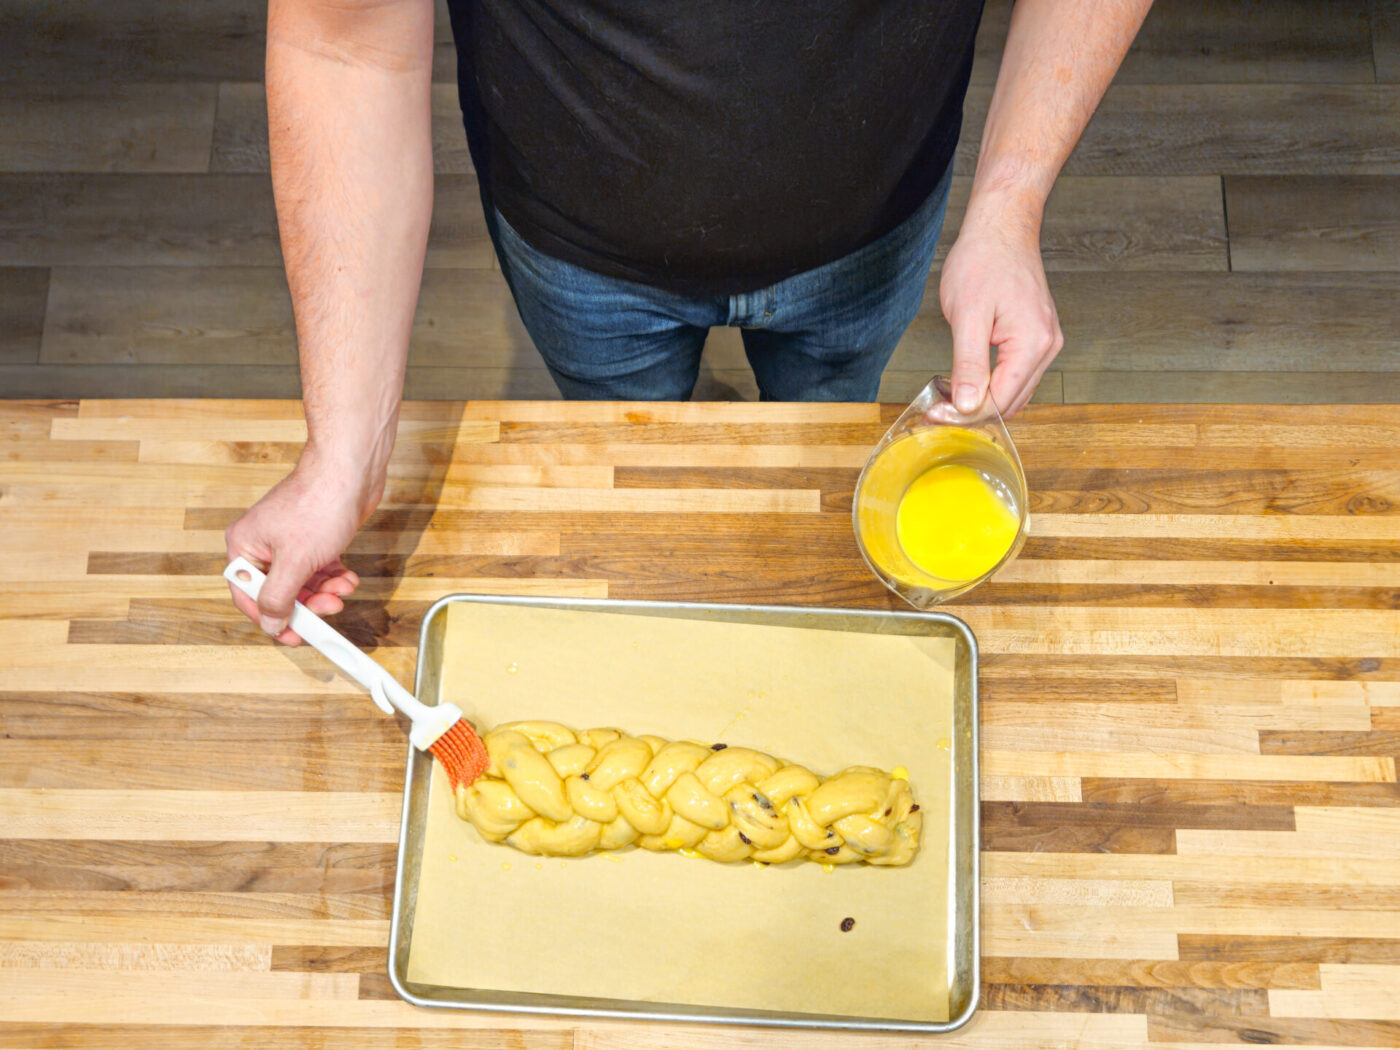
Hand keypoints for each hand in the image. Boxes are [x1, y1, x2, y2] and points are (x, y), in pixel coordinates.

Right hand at [224, 452, 379, 644]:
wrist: (352, 469)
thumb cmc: (319, 503)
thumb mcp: (296, 561)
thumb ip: (279, 597)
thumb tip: (270, 623)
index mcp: (245, 546)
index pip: (249, 596)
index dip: (271, 619)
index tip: (294, 636)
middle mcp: (264, 544)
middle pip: (280, 591)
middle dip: (307, 604)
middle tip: (329, 610)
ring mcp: (291, 541)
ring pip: (304, 583)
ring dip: (325, 593)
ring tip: (342, 590)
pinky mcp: (315, 538)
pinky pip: (320, 570)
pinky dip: (334, 578)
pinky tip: (347, 578)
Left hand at [937, 206, 1063, 417]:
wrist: (1001, 226)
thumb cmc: (984, 260)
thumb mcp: (967, 315)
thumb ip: (968, 364)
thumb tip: (967, 405)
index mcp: (1033, 345)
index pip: (998, 402)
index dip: (964, 414)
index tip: (934, 413)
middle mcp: (1047, 347)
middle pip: (1009, 402)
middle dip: (973, 411)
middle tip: (936, 408)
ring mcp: (1046, 342)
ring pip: (1014, 392)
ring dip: (983, 399)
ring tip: (949, 395)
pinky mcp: (1037, 336)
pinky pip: (1016, 374)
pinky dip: (993, 383)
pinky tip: (969, 379)